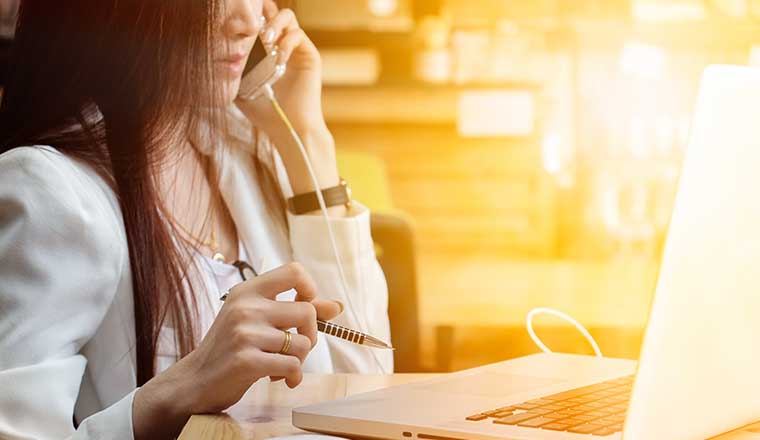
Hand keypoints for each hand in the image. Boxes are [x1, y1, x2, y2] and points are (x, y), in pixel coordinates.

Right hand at [132, 263, 340, 438]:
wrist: (195, 381)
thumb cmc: (230, 348)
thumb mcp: (257, 320)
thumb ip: (295, 310)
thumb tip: (337, 306)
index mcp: (248, 291)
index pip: (294, 271)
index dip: (309, 288)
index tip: (303, 306)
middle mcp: (246, 307)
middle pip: (307, 311)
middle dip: (311, 335)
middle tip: (296, 348)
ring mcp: (245, 333)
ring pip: (303, 343)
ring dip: (299, 360)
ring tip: (280, 365)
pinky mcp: (246, 361)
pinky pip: (292, 365)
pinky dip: (293, 376)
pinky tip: (279, 378)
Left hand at [236, 1, 339, 195]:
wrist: (288, 127)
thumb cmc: (265, 111)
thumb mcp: (240, 86)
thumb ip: (231, 68)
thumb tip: (212, 51)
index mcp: (266, 49)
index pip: (258, 21)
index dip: (248, 19)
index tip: (236, 29)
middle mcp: (282, 45)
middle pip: (273, 12)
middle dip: (261, 16)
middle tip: (253, 34)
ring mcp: (297, 49)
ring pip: (287, 17)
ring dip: (274, 25)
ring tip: (265, 43)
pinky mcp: (309, 55)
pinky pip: (298, 35)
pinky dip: (286, 43)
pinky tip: (280, 59)